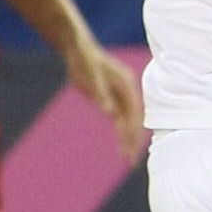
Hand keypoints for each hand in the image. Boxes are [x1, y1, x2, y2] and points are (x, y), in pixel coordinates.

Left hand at [70, 43, 147, 165]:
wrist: (77, 48)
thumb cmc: (84, 60)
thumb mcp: (90, 76)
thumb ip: (100, 93)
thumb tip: (110, 113)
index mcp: (127, 86)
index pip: (134, 115)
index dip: (134, 133)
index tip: (131, 150)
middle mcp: (128, 92)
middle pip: (135, 120)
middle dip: (133, 141)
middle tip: (131, 162)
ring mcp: (121, 95)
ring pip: (128, 120)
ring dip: (128, 138)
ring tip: (128, 158)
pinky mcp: (112, 97)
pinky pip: (120, 118)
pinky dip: (122, 130)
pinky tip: (122, 141)